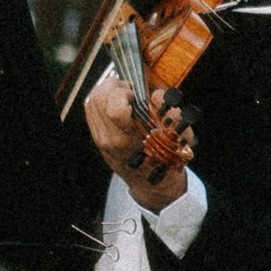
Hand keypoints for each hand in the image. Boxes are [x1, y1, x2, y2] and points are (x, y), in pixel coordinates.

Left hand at [85, 74, 191, 211]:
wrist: (152, 184)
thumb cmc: (166, 160)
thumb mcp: (179, 138)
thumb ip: (171, 114)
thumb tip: (156, 95)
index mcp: (130, 140)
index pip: (115, 109)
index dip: (125, 93)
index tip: (136, 95)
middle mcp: (111, 139)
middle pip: (98, 99)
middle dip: (114, 86)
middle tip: (129, 91)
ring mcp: (100, 138)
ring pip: (91, 101)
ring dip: (106, 91)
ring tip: (123, 95)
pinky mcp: (97, 136)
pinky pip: (90, 109)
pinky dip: (101, 99)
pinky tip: (115, 102)